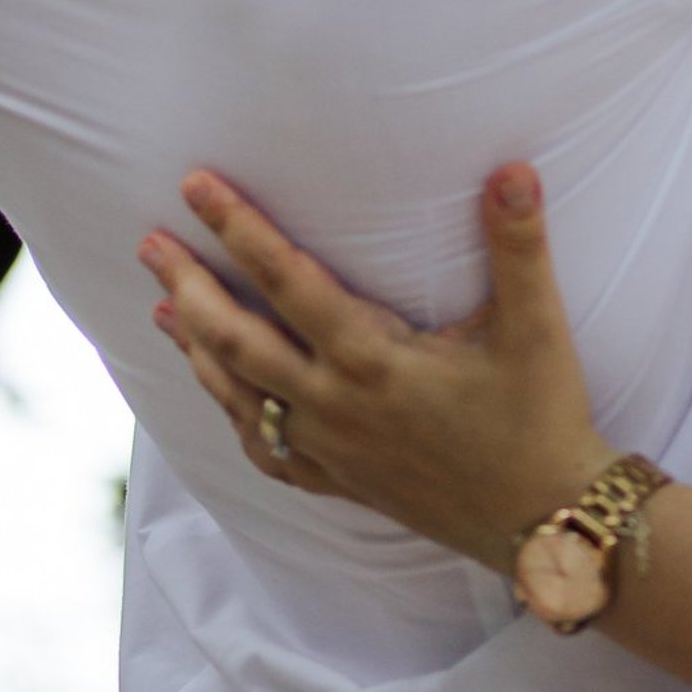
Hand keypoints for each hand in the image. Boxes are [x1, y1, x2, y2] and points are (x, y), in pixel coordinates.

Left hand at [139, 164, 599, 574]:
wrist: (542, 522)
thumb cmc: (539, 417)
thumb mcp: (536, 326)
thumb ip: (520, 243)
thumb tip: (514, 169)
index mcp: (372, 359)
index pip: (285, 280)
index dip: (237, 229)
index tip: (196, 186)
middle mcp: (336, 404)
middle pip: (235, 339)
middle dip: (188, 285)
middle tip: (149, 243)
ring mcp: (330, 450)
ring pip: (237, 395)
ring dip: (194, 347)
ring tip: (161, 307)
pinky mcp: (339, 483)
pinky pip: (265, 449)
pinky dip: (231, 415)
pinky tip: (222, 398)